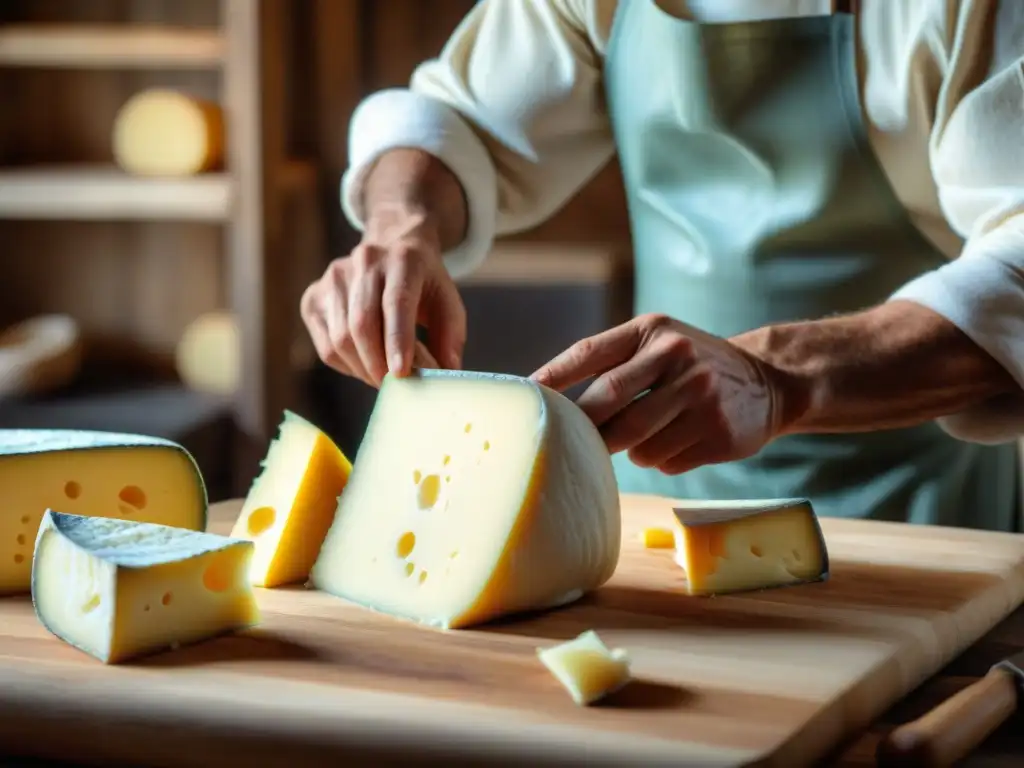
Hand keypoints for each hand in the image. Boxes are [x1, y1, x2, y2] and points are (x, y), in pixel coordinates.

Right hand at [300, 211, 466, 387]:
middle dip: (378, 364)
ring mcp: (333, 277)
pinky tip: (364, 363)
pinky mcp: (314, 296)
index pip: (396, 302)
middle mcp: (364, 262)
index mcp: (403, 259)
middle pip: (362, 324)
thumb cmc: (423, 282)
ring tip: (382, 377)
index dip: (397, 340)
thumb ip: (450, 337)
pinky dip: (347, 365)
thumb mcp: (448, 302)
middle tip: (394, 387)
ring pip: (340, 339)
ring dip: (362, 369)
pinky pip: (326, 345)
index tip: (401, 373)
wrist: (392, 245)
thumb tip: (445, 375)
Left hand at [531, 313, 782, 474]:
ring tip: (639, 438)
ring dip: (626, 449)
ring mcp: (701, 396)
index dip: (552, 377)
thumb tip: (547, 399)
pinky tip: (677, 442)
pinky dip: (659, 459)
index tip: (523, 397)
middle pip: (608, 400)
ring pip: (635, 441)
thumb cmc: (692, 365)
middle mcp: (678, 357)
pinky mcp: (717, 434)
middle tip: (562, 443)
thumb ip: (611, 362)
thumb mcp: (658, 344)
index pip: (589, 353)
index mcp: (653, 330)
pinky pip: (664, 462)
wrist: (767, 382)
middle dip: (581, 427)